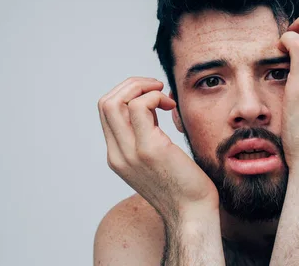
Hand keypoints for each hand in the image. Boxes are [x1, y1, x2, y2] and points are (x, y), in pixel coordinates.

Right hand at [98, 77, 218, 221]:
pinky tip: (170, 106)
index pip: (106, 112)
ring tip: (163, 95)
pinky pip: (140, 106)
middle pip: (105, 103)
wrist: (192, 215)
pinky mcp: (149, 149)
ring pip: (115, 102)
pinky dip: (154, 96)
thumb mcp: (157, 156)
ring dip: (141, 87)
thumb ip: (148, 132)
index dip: (127, 94)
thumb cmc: (183, 186)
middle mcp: (117, 154)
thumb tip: (153, 103)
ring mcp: (130, 152)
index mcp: (117, 155)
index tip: (153, 96)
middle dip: (131, 85)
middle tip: (156, 87)